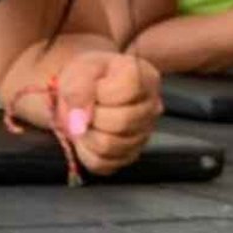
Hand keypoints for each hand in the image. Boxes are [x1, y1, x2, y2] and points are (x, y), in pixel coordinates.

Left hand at [53, 52, 161, 176]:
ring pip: (110, 146)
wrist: (84, 92)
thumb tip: (82, 117)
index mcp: (146, 79)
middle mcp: (152, 108)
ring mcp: (143, 135)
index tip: (96, 87)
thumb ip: (80, 86)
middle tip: (86, 107)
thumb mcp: (81, 68)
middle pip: (122, 121)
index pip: (129, 89)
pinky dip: (87, 151)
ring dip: (87, 134)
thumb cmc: (89, 77)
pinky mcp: (128, 156)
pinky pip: (103, 163)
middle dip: (93, 115)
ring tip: (87, 121)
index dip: (103, 91)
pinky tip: (88, 135)